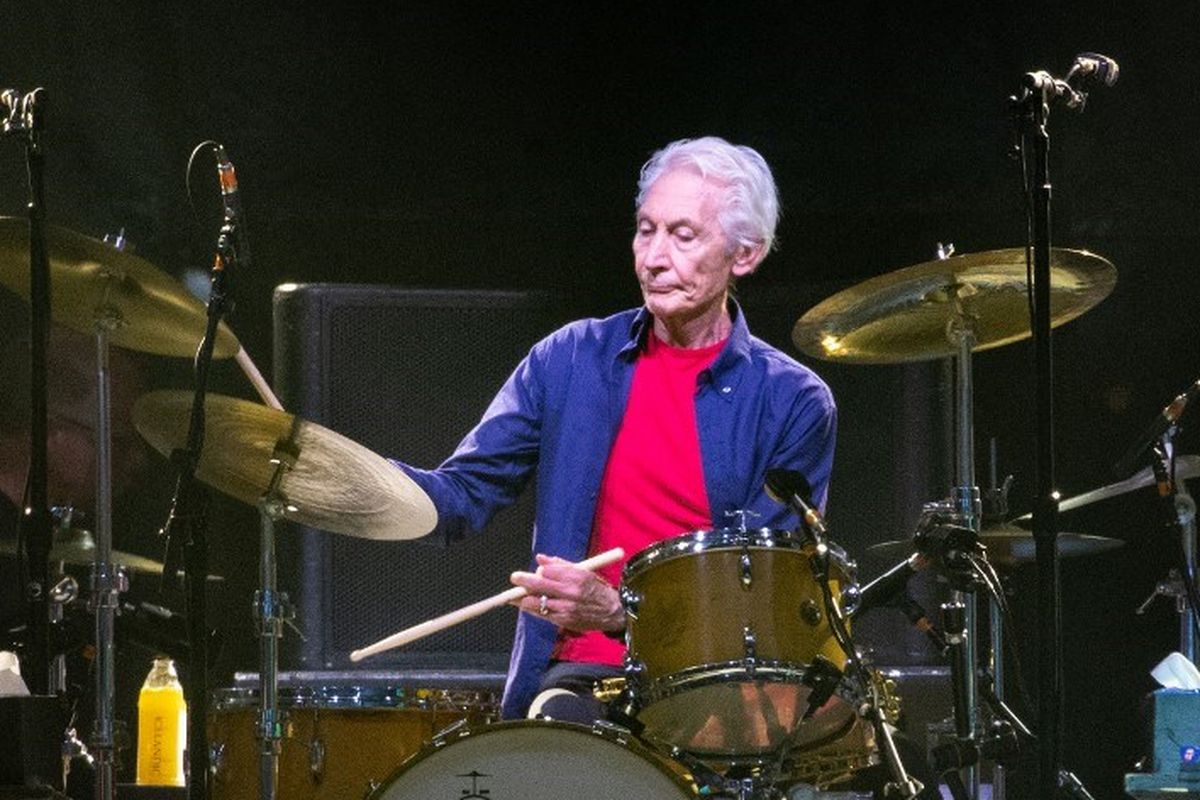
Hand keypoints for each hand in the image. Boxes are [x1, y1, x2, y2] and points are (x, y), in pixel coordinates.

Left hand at [510, 553, 624, 632]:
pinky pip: (542, 614)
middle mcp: (570, 592)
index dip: (539, 570)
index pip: (548, 571)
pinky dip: (533, 609)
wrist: (613, 612)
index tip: (536, 571)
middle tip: (514, 577)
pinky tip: (528, 605)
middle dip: (523, 580)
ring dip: (525, 598)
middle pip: (539, 585)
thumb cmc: (596, 588)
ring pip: (536, 602)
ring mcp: (566, 608)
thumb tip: (540, 558)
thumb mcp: (583, 571)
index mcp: (576, 576)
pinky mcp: (564, 621)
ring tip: (518, 596)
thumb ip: (560, 564)